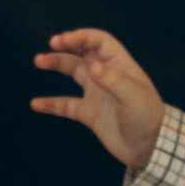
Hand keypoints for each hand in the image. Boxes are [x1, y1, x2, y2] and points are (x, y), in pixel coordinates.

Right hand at [31, 26, 164, 177]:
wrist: (149, 148)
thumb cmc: (147, 118)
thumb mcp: (134, 97)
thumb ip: (114, 81)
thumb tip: (94, 67)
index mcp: (120, 65)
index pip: (100, 42)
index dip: (82, 37)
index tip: (64, 40)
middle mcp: (106, 75)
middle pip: (84, 52)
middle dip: (67, 45)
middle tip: (52, 43)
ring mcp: (97, 93)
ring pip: (73, 72)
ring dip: (56, 64)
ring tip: (38, 60)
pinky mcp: (89, 113)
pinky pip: (66, 105)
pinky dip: (51, 104)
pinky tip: (36, 103)